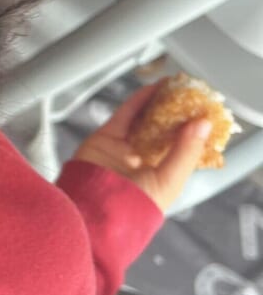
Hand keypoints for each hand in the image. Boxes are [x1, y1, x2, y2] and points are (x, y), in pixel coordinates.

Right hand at [71, 82, 210, 212]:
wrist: (93, 207)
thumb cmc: (133, 206)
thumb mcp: (168, 180)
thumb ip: (185, 152)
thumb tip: (202, 124)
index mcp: (164, 175)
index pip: (182, 148)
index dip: (192, 130)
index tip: (202, 112)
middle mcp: (145, 161)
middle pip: (163, 130)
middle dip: (175, 113)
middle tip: (188, 95)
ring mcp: (125, 148)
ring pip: (144, 119)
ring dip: (158, 103)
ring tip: (173, 88)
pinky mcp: (107, 137)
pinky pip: (125, 115)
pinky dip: (138, 101)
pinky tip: (152, 90)